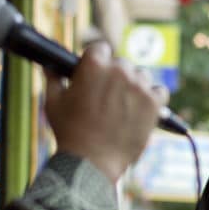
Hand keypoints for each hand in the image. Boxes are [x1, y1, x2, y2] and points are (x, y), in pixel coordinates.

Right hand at [45, 42, 164, 183]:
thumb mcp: (53, 102)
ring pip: (141, 77)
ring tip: (123, 107)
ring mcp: (139, 87)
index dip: (97, 61)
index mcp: (94, 65)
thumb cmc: (69, 132)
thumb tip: (48, 65)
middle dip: (115, 76)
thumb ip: (53, 78)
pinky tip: (142, 109)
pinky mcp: (153, 104)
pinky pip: (160, 91)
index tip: (95, 72)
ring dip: (134, 87)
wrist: (91, 161)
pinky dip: (153, 98)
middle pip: (122, 64)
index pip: (101, 48)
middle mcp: (119, 71)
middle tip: (107, 97)